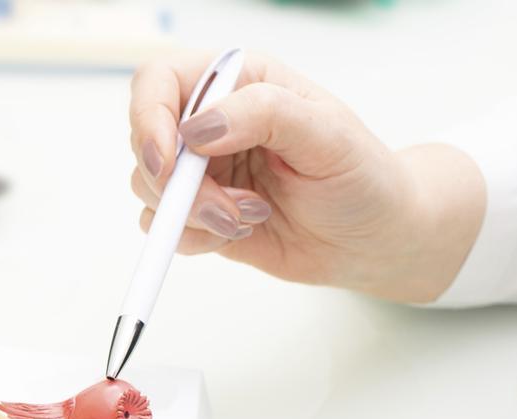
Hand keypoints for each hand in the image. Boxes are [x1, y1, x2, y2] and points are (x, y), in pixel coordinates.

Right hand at [129, 50, 483, 302]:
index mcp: (239, 82)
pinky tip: (242, 231)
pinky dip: (194, 237)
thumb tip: (201, 126)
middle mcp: (211, 121)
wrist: (371, 239)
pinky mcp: (198, 213)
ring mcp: (200, 170)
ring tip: (251, 216)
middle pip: (144, 140)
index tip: (168, 163)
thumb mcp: (327, 135)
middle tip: (226, 206)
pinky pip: (164, 227)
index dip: (149, 118)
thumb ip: (266, 114)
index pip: (159, 81)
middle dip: (177, 183)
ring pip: (148, 188)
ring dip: (193, 214)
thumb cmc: (362, 178)